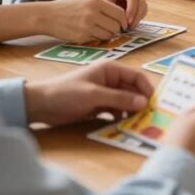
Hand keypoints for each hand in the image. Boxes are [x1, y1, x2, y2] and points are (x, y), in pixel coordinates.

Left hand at [23, 61, 151, 126]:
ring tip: (136, 123)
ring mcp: (105, 93)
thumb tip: (144, 103)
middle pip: (133, 90)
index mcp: (111, 69)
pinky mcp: (99, 105)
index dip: (147, 89)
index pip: (137, 77)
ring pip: (126, 101)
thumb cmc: (66, 93)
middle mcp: (111, 79)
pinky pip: (117, 110)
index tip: (153, 105)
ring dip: (131, 111)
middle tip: (148, 117)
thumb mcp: (94, 95)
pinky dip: (121, 117)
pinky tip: (123, 125)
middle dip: (140, 102)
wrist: (41, 105)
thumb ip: (119, 99)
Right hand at [36, 0, 130, 41]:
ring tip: (100, 31)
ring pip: (109, 35)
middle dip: (116, 29)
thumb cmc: (68, 7)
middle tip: (111, 29)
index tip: (122, 23)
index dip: (123, 20)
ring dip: (108, 35)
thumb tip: (122, 17)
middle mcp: (93, 13)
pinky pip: (98, 40)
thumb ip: (103, 7)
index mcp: (96, 1)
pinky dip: (97, 39)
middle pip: (116, 25)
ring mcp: (87, 26)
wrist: (47, 16)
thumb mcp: (87, 0)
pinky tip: (90, 34)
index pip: (120, 13)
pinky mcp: (81, 36)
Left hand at [77, 0, 146, 28]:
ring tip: (129, 27)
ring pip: (143, 6)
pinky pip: (142, 11)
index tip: (127, 21)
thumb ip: (110, 10)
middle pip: (141, 0)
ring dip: (139, 17)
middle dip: (137, 14)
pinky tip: (130, 25)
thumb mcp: (101, 2)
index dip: (132, 9)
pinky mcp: (137, 3)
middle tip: (130, 26)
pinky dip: (138, 19)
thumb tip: (118, 22)